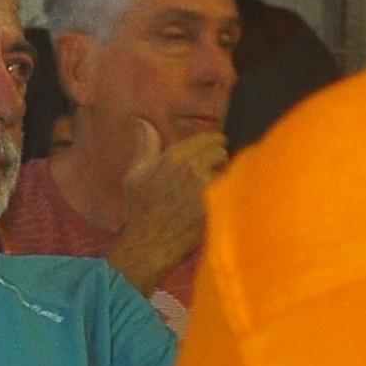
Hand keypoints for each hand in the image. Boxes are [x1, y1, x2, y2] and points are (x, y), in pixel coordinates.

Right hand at [109, 119, 226, 288]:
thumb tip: (141, 121)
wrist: (149, 245)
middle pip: (222, 153)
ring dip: (223, 178)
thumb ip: (146, 144)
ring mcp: (206, 187)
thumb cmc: (141, 211)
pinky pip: (230, 190)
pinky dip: (227, 195)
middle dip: (218, 161)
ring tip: (212, 190)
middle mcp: (192, 167)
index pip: (210, 139)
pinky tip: (217, 204)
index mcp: (174, 156)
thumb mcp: (136, 174)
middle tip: (212, 172)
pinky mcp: (216, 205)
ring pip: (228, 172)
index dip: (214, 144)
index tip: (215, 150)